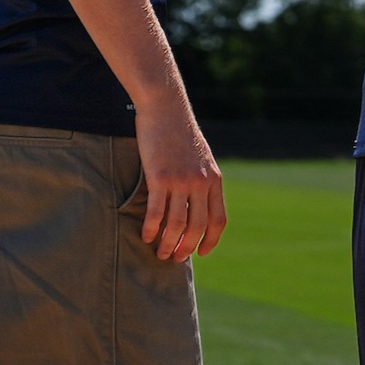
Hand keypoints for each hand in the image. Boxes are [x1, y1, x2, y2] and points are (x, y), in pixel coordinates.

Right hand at [133, 96, 226, 260]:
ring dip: (168, 243)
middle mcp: (201, 182)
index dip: (210, 240)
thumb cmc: (179, 132)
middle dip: (186, 247)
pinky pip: (157, 212)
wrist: (166, 107)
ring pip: (177, 224)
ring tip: (159, 252)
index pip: (218, 220)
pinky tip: (145, 235)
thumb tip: (195, 203)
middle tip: (173, 257)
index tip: (201, 253)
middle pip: (197, 227)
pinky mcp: (160, 177)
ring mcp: (181, 180)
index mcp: (214, 179)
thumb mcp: (200, 157)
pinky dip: (151, 228)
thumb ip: (201, 179)